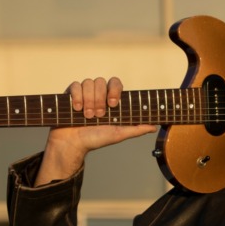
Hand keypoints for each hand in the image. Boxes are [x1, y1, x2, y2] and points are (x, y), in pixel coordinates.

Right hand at [34, 77, 156, 185]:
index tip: (113, 104)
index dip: (114, 90)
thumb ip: (135, 129)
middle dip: (99, 99)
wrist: (73, 144)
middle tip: (98, 115)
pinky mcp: (70, 94)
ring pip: (88, 83)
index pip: (115, 82)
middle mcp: (97, 94)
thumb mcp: (118, 134)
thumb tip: (154, 127)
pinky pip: (75, 85)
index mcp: (109, 99)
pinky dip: (77, 97)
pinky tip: (77, 109)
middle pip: (100, 81)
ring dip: (88, 101)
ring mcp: (83, 93)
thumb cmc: (95, 139)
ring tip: (88, 116)